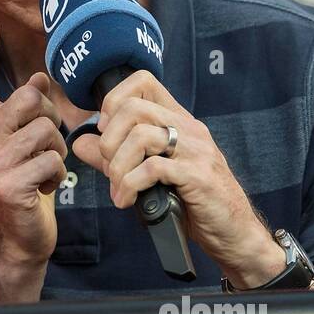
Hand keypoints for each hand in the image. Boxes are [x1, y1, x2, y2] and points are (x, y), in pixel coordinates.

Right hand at [0, 16, 67, 267]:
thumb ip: (29, 111)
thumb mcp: (26, 142)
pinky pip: (52, 161)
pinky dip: (56, 176)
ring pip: (47, 132)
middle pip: (31, 99)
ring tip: (42, 171)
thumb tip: (40, 77)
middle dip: (50, 120)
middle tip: (43, 146)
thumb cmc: (27, 181)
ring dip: (57, 153)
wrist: (19, 233)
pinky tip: (41, 189)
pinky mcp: (7, 185)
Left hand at [71, 70, 284, 288]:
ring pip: (140, 137)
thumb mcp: (149, 174)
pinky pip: (152, 169)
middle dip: (109, 140)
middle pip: (133, 108)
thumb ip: (114, 157)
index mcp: (177, 121)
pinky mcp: (198, 176)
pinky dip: (130, 185)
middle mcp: (188, 129)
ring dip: (118, 167)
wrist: (234, 232)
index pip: (143, 81)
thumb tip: (80, 142)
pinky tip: (127, 201)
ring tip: (118, 189)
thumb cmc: (192, 201)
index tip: (106, 131)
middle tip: (109, 168)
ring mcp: (196, 151)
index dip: (114, 100)